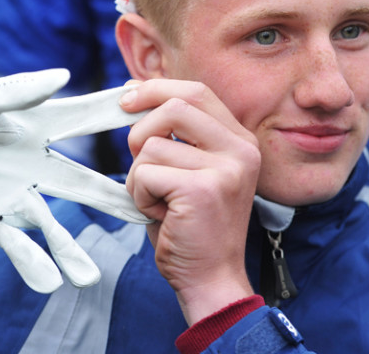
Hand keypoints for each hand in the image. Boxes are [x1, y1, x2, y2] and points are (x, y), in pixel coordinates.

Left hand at [0, 69, 152, 293]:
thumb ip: (14, 92)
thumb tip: (64, 76)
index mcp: (33, 123)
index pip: (88, 117)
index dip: (124, 116)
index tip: (169, 112)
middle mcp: (32, 162)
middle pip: (84, 182)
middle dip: (119, 196)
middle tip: (156, 208)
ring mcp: (12, 195)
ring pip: (54, 225)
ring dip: (71, 250)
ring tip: (89, 277)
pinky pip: (15, 246)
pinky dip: (30, 264)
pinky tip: (49, 283)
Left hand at [120, 79, 261, 325]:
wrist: (211, 279)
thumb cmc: (191, 226)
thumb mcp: (190, 170)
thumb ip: (174, 135)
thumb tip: (134, 94)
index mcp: (240, 140)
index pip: (197, 92)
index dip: (157, 89)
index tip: (128, 98)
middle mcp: (241, 149)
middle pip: (176, 105)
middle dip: (141, 127)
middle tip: (137, 157)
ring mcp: (225, 168)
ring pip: (152, 145)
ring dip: (139, 175)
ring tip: (159, 201)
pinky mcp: (202, 189)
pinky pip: (145, 173)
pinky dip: (139, 196)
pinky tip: (161, 215)